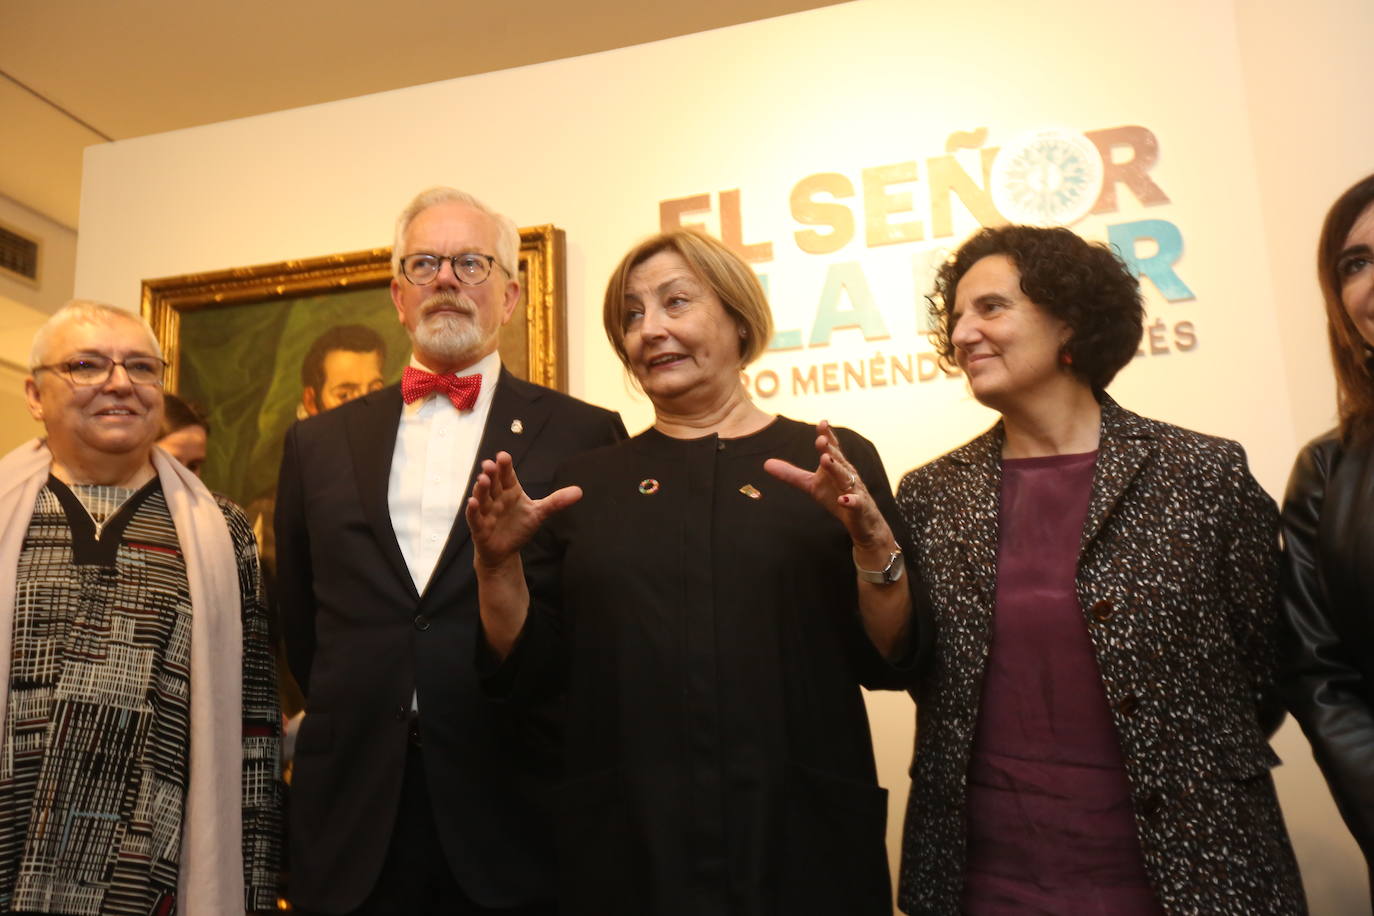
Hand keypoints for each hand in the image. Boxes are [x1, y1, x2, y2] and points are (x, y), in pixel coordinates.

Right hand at [465, 451, 581, 568]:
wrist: (506, 552)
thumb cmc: (519, 527)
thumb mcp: (539, 513)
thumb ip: (556, 502)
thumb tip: (579, 491)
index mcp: (510, 490)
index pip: (507, 475)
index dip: (504, 466)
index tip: (504, 456)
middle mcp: (496, 498)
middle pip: (493, 483)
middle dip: (491, 473)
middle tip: (490, 464)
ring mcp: (486, 511)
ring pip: (482, 497)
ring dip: (481, 488)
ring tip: (483, 479)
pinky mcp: (479, 527)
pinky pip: (474, 517)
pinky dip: (472, 510)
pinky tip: (472, 502)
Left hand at [763, 420, 892, 550]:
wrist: (862, 521)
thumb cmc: (837, 497)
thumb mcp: (812, 486)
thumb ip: (791, 474)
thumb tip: (766, 463)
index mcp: (836, 466)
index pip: (832, 449)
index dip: (827, 436)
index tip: (821, 423)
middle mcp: (846, 474)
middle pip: (837, 460)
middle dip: (829, 449)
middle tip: (820, 439)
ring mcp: (854, 490)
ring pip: (845, 477)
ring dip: (835, 468)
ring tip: (825, 459)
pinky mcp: (859, 508)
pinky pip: (856, 503)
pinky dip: (850, 501)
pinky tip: (843, 500)